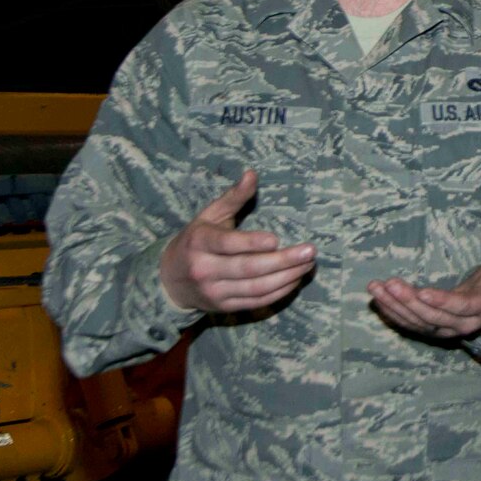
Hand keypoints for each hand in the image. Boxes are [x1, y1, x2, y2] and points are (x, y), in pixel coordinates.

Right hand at [159, 169, 315, 312]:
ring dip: (287, 277)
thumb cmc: (196, 240)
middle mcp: (204, 269)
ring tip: (308, 264)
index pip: (226, 244)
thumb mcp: (209, 216)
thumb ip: (233, 196)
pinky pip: (257, 301)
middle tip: (310, 252)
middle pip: (248, 268)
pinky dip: (279, 292)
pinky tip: (296, 279)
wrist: (170, 280)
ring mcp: (214, 291)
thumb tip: (252, 173)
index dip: (251, 243)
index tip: (276, 240)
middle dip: (282, 261)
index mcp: (199, 242)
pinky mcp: (225, 307)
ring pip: (257, 288)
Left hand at [368, 247, 480, 339]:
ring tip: (375, 289)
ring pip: (417, 322)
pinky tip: (377, 300)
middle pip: (432, 318)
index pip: (460, 307)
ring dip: (394, 306)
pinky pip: (410, 325)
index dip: (442, 302)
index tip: (422, 292)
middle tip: (388, 284)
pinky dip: (392, 314)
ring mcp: (445, 330)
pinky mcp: (431, 329)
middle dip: (409, 302)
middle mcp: (462, 325)